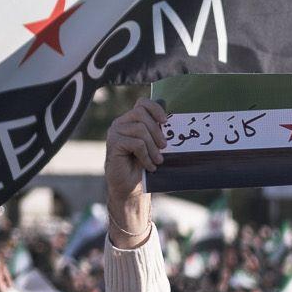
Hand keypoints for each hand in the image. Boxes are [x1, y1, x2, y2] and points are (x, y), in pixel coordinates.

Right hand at [104, 98, 167, 247]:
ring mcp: (115, 133)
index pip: (142, 103)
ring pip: (140, 129)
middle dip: (157, 131)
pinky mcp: (113, 144)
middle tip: (164, 147)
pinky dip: (146, 155)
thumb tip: (177, 122)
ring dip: (153, 147)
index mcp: (131, 120)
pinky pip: (135, 143)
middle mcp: (121, 123)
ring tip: (158, 161)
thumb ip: (160, 133)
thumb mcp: (155, 147)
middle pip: (141, 113)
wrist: (130, 188)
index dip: (155, 108)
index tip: (166, 121)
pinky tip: (149, 166)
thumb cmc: (144, 167)